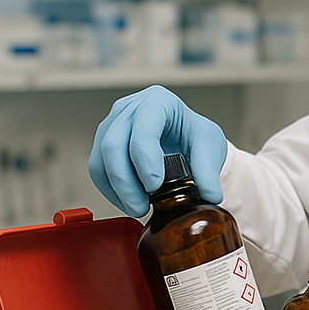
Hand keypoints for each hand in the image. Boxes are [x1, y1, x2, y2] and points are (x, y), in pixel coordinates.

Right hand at [88, 86, 227, 216]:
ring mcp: (113, 124)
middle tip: (142, 207)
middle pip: (113, 144)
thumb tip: (210, 195)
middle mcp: (130, 108)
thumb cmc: (193, 134)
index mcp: (158, 101)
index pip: (143, 128)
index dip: (145, 159)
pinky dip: (110, 190)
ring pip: (100, 158)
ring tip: (137, 208)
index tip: (155, 186)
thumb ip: (208, 169)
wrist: (184, 138)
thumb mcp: (209, 145)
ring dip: (116, 189)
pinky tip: (127, 202)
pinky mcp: (103, 142)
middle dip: (126, 182)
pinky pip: (97, 169)